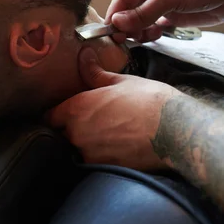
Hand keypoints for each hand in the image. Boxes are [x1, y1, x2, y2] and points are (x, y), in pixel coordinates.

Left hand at [47, 47, 182, 169]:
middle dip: (67, 132)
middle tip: (85, 126)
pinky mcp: (102, 169)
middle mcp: (76, 133)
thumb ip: (94, 73)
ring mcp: (87, 153)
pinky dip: (96, 159)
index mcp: (77, 108)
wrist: (175, 130)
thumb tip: (83, 55)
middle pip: (59, 135)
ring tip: (102, 139)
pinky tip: (112, 151)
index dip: (54, 117)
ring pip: (74, 151)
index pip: (49, 117)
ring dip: (82, 146)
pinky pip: (90, 164)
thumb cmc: (149, 100)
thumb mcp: (120, 82)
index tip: (62, 115)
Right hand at [106, 0, 223, 42]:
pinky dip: (150, 33)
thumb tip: (116, 24)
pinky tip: (156, 35)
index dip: (115, 16)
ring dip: (139, 32)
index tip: (111, 34)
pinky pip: (152, 26)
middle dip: (127, 26)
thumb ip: (143, 12)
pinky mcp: (171, 14)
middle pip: (128, 11)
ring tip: (145, 38)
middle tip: (126, 40)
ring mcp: (161, 1)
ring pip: (139, 21)